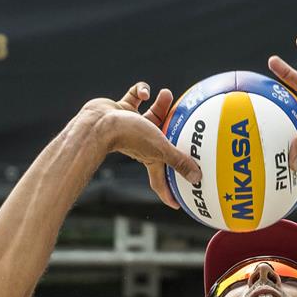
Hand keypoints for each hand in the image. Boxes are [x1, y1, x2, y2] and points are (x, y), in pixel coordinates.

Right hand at [82, 83, 201, 209]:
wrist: (99, 122)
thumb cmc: (127, 137)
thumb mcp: (160, 148)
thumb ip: (178, 161)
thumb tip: (196, 178)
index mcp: (149, 157)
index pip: (159, 181)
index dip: (167, 193)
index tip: (176, 203)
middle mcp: (139, 143)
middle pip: (161, 138)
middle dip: (172, 130)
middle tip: (182, 120)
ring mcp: (129, 126)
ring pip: (149, 114)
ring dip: (160, 104)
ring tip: (167, 95)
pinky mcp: (120, 109)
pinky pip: (134, 97)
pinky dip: (140, 92)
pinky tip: (145, 93)